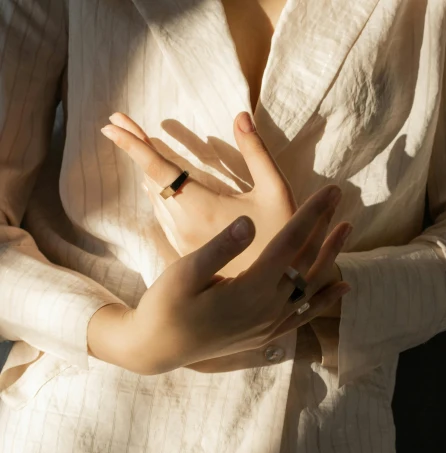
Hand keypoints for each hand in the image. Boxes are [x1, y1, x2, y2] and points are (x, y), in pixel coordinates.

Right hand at [87, 186, 351, 374]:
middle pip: (306, 263)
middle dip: (324, 228)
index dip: (312, 214)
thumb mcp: (185, 272)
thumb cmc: (165, 305)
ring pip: (311, 288)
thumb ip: (221, 248)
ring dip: (329, 257)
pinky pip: (303, 316)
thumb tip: (249, 222)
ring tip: (346, 231)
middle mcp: (268, 309)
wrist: (158, 348)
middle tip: (340, 197)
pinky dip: (325, 300)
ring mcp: (269, 325)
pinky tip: (341, 287)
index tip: (330, 190)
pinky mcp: (265, 336)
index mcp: (250, 288)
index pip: (290, 243)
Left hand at [100, 111, 350, 289]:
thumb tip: (241, 116)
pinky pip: (164, 216)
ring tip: (136, 145)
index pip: (158, 168)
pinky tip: (156, 184)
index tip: (110, 123)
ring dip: (147, 170)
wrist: (277, 289)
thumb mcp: (276, 192)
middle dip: (135, 149)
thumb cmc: (281, 239)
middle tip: (116, 123)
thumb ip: (256, 153)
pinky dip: (158, 192)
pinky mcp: (187, 252)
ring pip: (156, 199)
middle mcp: (184, 225)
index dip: (133, 144)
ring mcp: (183, 241)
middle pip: (151, 180)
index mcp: (201, 206)